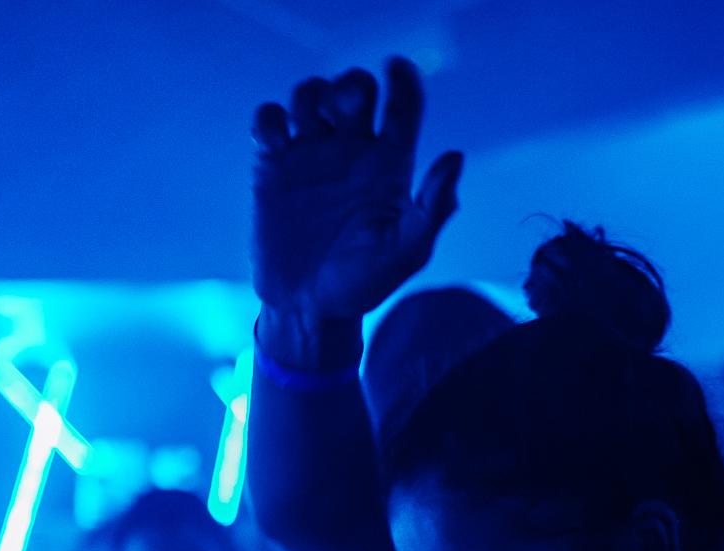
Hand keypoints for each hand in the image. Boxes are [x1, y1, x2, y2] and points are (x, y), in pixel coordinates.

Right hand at [250, 58, 464, 320]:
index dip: (404, 82)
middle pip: (354, 91)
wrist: (310, 308)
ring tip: (313, 124)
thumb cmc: (365, 284)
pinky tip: (277, 141)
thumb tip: (455, 157)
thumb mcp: (407, 252)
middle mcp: (352, 152)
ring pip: (311, 96)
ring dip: (311, 95)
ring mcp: (311, 155)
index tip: (397, 68)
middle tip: (350, 111)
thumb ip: (433, 207)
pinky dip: (269, 119)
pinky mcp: (272, 166)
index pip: (402, 109)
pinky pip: (268, 122)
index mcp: (390, 165)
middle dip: (352, 86)